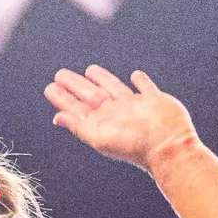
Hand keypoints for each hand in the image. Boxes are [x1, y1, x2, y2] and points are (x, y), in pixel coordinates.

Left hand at [44, 65, 198, 173]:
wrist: (167, 147)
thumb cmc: (133, 146)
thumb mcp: (99, 137)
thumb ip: (78, 126)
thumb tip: (56, 117)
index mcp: (101, 122)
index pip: (76, 107)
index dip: (63, 97)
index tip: (50, 87)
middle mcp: (116, 113)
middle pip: (91, 94)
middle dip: (76, 85)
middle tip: (60, 74)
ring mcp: (135, 106)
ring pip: (114, 87)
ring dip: (102, 79)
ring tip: (90, 70)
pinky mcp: (154, 100)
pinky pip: (145, 87)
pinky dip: (141, 81)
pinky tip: (135, 75)